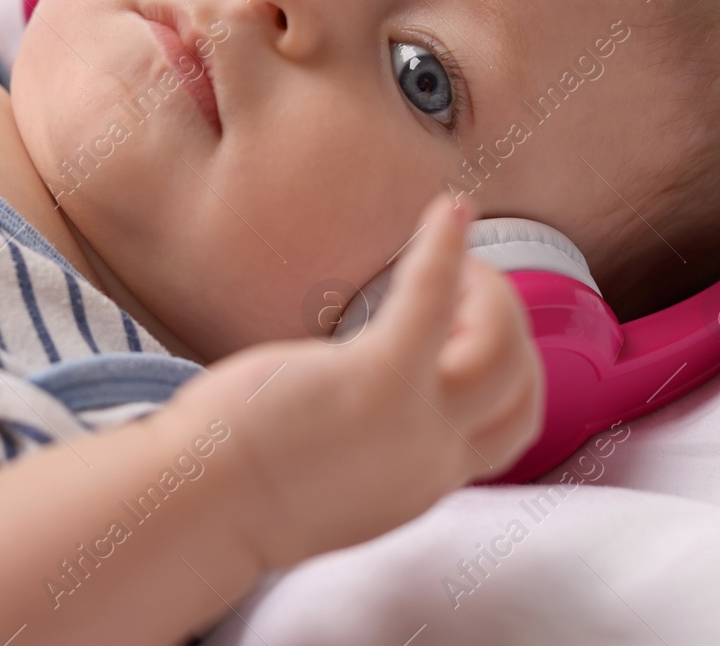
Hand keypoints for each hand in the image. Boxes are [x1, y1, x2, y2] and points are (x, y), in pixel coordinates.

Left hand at [164, 194, 543, 573]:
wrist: (198, 509)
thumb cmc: (237, 480)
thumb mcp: (333, 473)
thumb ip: (366, 442)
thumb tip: (351, 395)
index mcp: (424, 481)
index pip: (512, 428)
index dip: (510, 367)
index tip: (471, 326)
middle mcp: (434, 462)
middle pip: (521, 385)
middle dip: (506, 321)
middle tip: (465, 280)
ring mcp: (414, 426)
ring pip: (501, 350)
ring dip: (489, 290)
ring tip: (456, 253)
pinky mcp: (378, 384)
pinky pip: (433, 305)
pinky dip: (447, 252)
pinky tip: (449, 210)